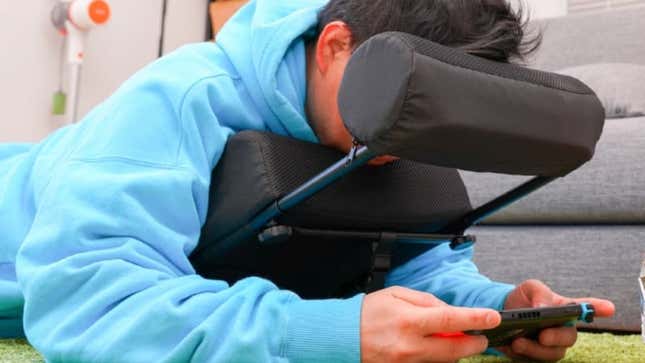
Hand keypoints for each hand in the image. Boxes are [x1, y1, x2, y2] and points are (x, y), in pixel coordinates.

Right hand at [360, 286, 500, 362]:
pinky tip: (435, 346)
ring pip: (444, 360)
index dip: (475, 318)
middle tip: (481, 336)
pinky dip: (437, 356)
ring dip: (456, 350)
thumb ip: (425, 301)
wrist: (342, 338)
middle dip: (474, 343)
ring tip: (457, 338)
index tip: (492, 317)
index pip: (450, 319)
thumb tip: (448, 311)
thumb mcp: (395, 295)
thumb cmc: (367, 313)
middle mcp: (410, 346)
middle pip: (454, 349)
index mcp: (409, 321)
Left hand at [499, 279, 614, 360]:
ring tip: (517, 342)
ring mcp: (551, 345)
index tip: (609, 308)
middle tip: (543, 336)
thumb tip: (543, 308)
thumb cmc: (523, 298)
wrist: (502, 312)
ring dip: (534, 349)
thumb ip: (539, 293)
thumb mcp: (529, 288)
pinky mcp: (535, 357)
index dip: (598, 309)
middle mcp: (562, 330)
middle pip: (568, 337)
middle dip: (557, 338)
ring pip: (551, 353)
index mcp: (565, 309)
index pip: (586, 308)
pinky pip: (532, 360)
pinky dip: (521, 355)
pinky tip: (510, 347)